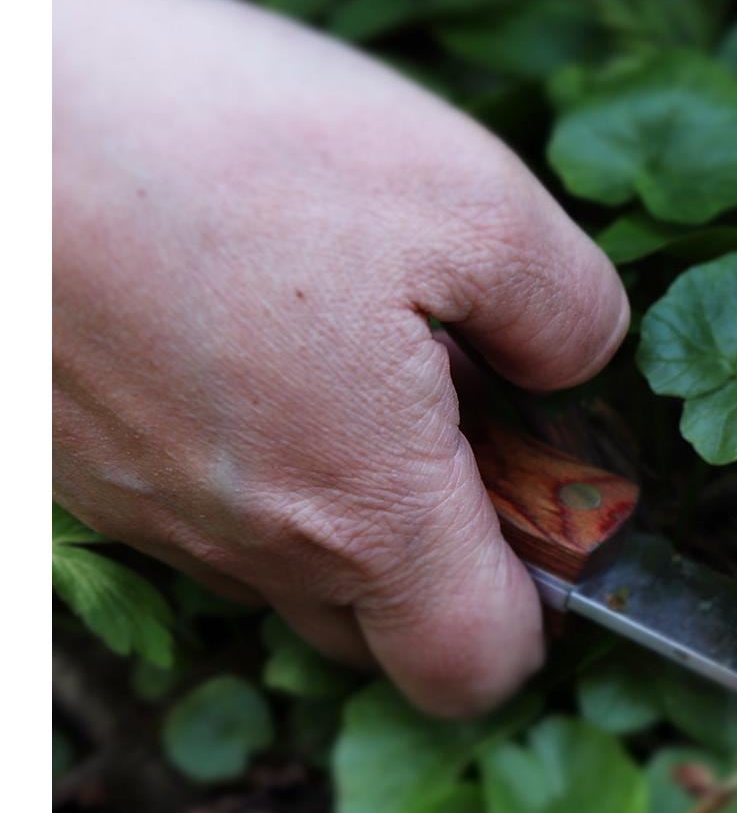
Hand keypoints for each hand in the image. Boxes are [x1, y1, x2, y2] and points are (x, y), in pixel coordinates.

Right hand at [53, 0, 627, 714]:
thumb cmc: (224, 145)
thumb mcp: (472, 200)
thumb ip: (568, 312)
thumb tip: (578, 367)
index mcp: (359, 512)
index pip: (471, 667)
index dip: (538, 609)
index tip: (555, 498)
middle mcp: (241, 542)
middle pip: (379, 624)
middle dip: (447, 546)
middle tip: (463, 397)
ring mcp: (145, 506)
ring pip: (285, 559)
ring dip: (347, 486)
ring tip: (354, 333)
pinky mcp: (80, 453)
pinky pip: (198, 496)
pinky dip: (254, 440)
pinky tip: (256, 312)